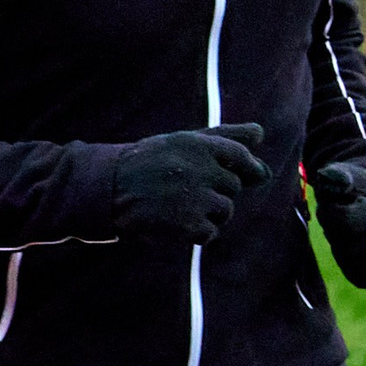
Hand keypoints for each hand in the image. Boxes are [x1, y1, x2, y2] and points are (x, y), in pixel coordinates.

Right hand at [112, 123, 270, 243]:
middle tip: (181, 188)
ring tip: (175, 205)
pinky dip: (195, 232)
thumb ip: (223, 136)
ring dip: (206, 213)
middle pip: (233, 186)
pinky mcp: (188, 224)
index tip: (226, 173)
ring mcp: (195, 197)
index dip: (241, 166)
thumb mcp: (181, 141)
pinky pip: (210, 232)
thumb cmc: (146, 163)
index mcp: (197, 144)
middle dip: (215, 189)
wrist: (105, 191)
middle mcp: (199, 168)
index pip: (240, 154)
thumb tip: (261, 133)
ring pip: (225, 210)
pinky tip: (172, 222)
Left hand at [309, 159, 365, 290]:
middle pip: (349, 249)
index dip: (329, 215)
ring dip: (343, 253)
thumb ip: (333, 177)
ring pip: (357, 268)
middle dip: (336, 235)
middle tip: (340, 221)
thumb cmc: (351, 187)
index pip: (345, 224)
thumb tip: (330, 178)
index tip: (334, 205)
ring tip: (348, 234)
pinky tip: (353, 250)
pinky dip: (353, 269)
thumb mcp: (339, 175)